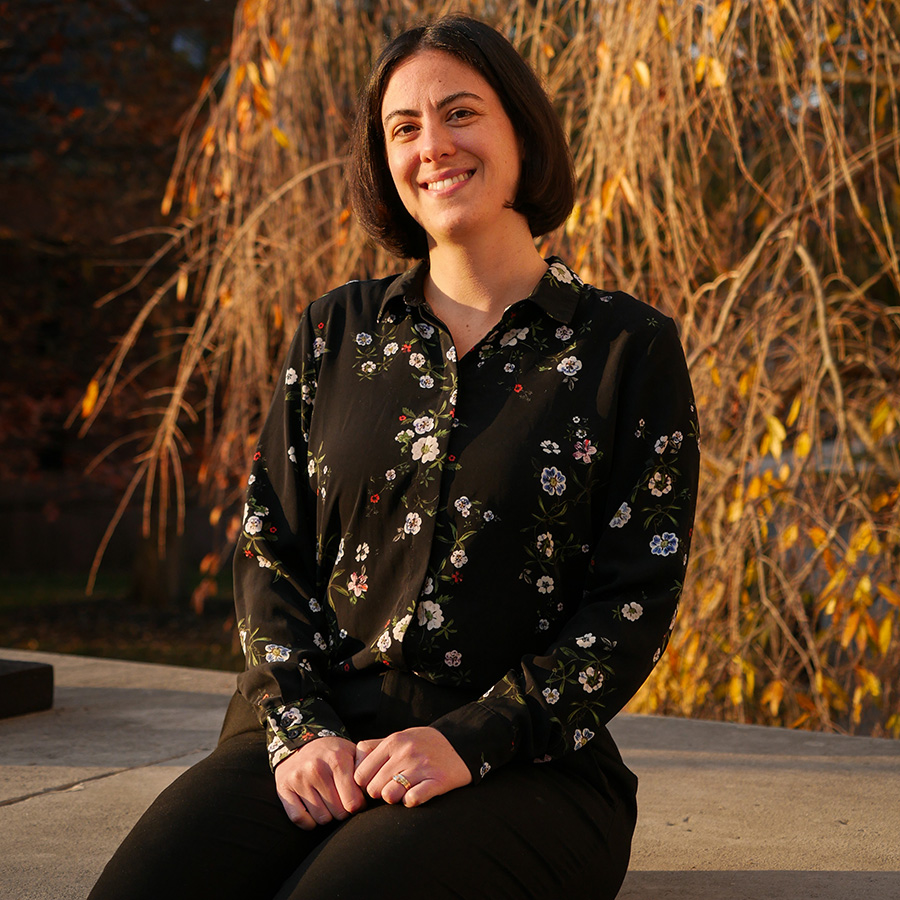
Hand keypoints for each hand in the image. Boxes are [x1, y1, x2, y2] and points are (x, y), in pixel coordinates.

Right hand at [274, 736, 365, 829]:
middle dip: (343, 810)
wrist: (300, 743)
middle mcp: (316, 769)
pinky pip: (300, 819)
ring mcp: (298, 780)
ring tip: (328, 801)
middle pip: (339, 813)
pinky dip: (309, 822)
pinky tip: (314, 810)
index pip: (354, 802)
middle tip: (341, 800)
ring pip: (321, 819)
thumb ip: (366, 768)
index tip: (357, 800)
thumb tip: (374, 789)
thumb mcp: (352, 752)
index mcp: (336, 759)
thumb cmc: (332, 752)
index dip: (358, 806)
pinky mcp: (284, 789)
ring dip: (327, 815)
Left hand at [353, 726, 471, 807]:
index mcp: (394, 741)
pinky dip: (411, 801)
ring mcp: (422, 766)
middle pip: (374, 788)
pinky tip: (416, 795)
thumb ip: (375, 746)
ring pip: (390, 796)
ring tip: (402, 793)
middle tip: (390, 790)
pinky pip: (413, 799)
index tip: (374, 785)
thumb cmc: (424, 744)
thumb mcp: (400, 737)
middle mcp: (406, 752)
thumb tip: (353, 760)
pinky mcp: (438, 780)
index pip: (361, 775)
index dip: (365, 785)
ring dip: (394, 799)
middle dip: (379, 794)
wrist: (461, 743)